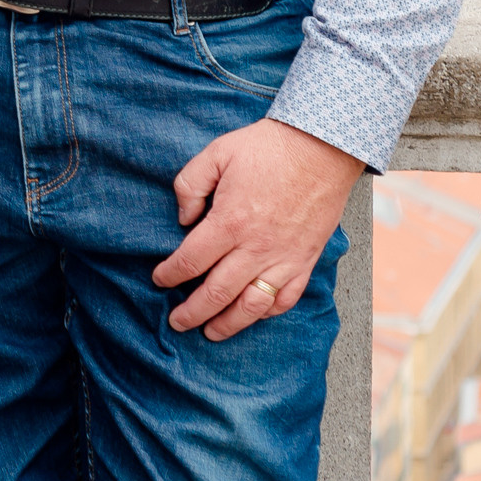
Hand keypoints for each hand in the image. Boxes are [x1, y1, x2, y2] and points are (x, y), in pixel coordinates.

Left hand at [152, 118, 361, 340]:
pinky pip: (286, 298)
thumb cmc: (266, 148)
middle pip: (217, 293)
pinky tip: (253, 315)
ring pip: (252, 305)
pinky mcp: (305, 260)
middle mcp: (256, 248)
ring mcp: (284, 258)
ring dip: (228, 324)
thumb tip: (183, 218)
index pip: (191, 261)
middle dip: (192, 312)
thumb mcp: (216, 153)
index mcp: (229, 222)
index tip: (159, 280)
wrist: (321, 148)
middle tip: (176, 322)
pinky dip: (268, 312)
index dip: (170, 275)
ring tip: (210, 333)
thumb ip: (189, 185)